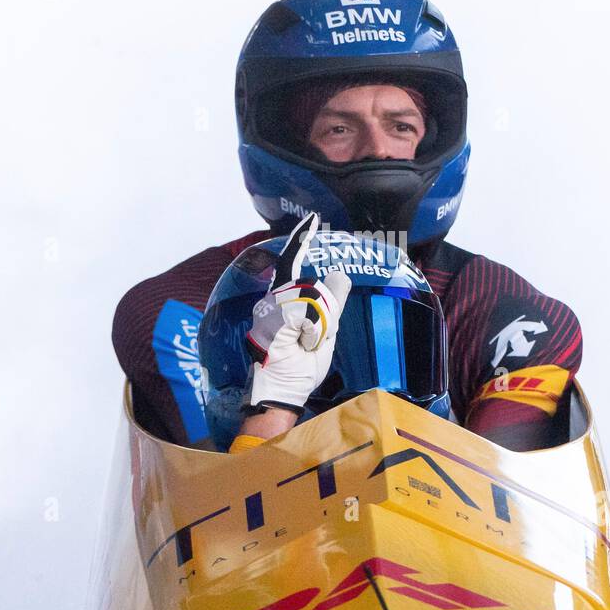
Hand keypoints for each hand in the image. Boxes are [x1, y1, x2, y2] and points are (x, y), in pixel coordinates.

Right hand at [244, 213, 352, 412]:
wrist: (283, 391)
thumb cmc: (300, 366)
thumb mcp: (326, 333)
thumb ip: (332, 305)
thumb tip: (340, 274)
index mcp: (283, 300)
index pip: (293, 262)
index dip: (302, 240)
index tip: (313, 219)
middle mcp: (273, 299)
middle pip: (315, 288)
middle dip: (324, 318)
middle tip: (311, 342)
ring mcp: (270, 308)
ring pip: (314, 300)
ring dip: (319, 328)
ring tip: (304, 346)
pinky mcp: (273, 318)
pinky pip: (308, 314)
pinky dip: (312, 333)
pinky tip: (300, 345)